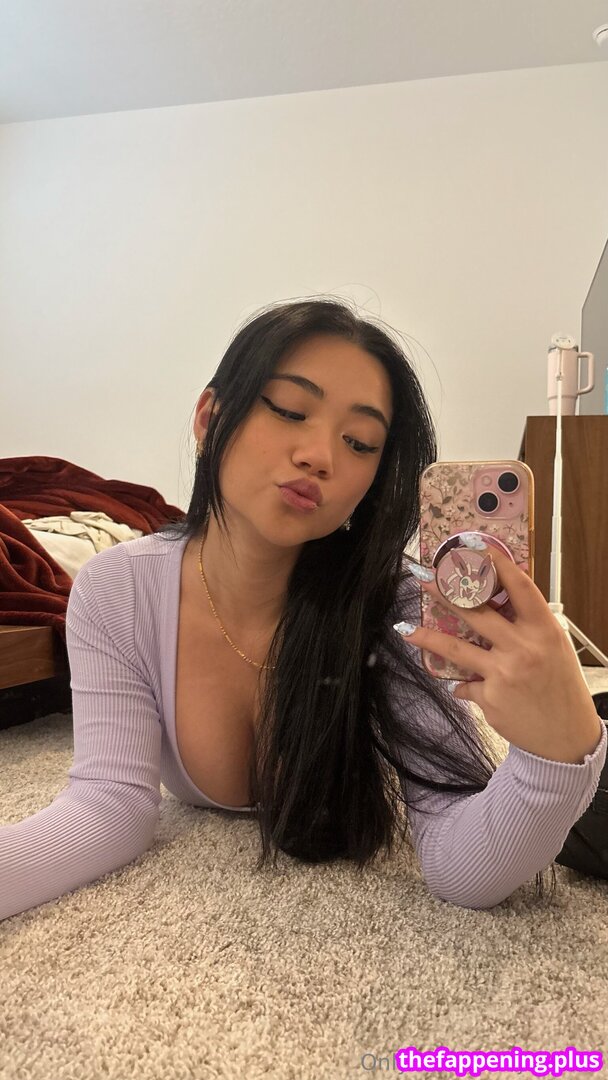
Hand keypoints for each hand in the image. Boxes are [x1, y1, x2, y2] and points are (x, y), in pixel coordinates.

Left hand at [399, 543, 601, 763]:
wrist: (566, 737)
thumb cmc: (561, 687)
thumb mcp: (554, 648)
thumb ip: (528, 626)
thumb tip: (495, 603)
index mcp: (544, 631)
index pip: (520, 589)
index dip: (498, 565)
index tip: (477, 550)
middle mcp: (523, 649)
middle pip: (477, 613)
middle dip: (447, 594)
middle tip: (425, 579)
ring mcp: (503, 673)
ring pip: (457, 649)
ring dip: (428, 636)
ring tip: (406, 628)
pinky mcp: (489, 698)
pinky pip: (466, 684)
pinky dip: (464, 684)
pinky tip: (462, 686)